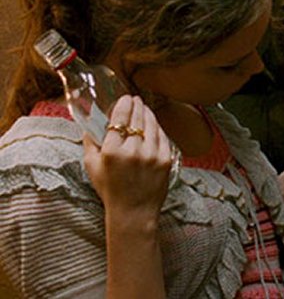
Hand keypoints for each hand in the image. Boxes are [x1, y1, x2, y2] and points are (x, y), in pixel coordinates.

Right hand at [83, 95, 172, 222]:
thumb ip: (89, 144)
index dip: (124, 105)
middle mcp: (133, 151)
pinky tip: (154, 124)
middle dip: (137, 106)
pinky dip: (158, 128)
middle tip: (136, 99)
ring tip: (144, 108)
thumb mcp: (92, 168)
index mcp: (112, 152)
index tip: (125, 98)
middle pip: (137, 119)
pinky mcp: (166, 160)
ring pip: (152, 125)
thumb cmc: (110, 190)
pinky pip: (163, 137)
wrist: (133, 212)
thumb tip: (90, 124)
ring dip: (148, 114)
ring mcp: (152, 155)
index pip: (120, 119)